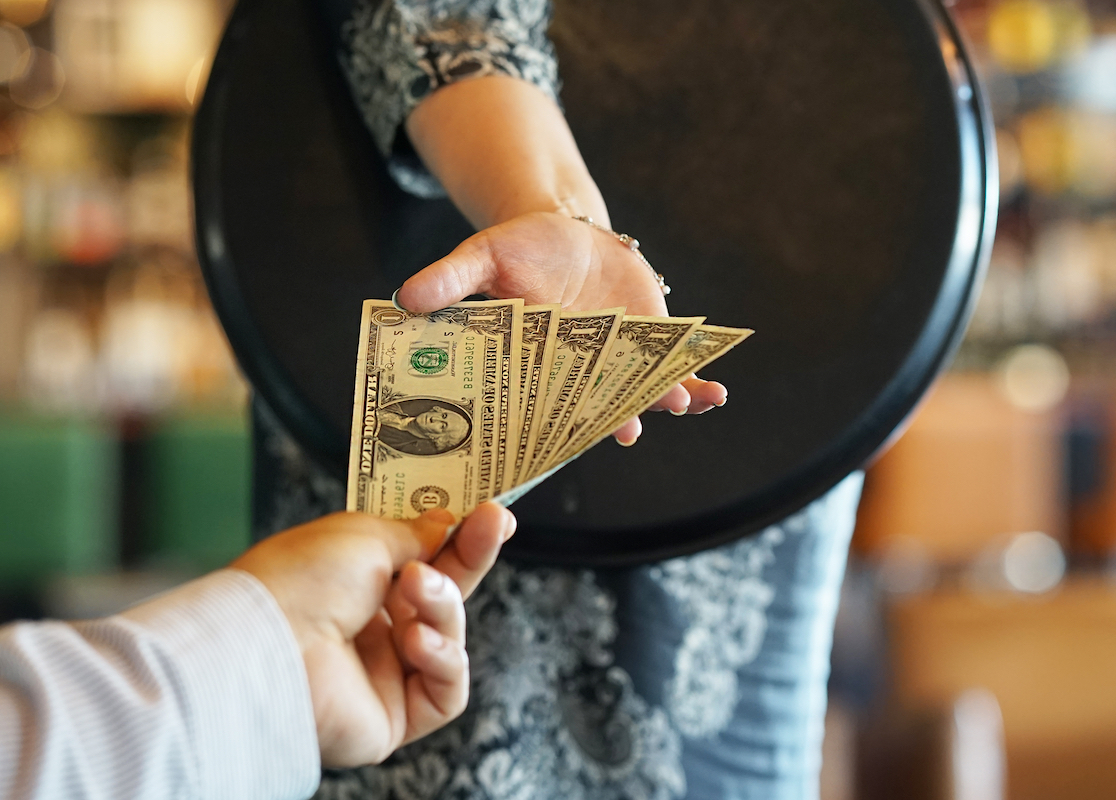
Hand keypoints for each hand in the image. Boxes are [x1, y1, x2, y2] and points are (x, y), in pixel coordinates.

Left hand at [231, 503, 515, 766]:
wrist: (269, 646)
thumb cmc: (301, 580)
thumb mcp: (365, 535)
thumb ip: (416, 533)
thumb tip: (447, 523)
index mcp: (352, 583)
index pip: (419, 559)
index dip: (457, 538)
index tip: (491, 513)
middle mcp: (368, 628)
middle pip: (441, 595)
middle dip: (469, 559)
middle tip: (494, 525)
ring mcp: (382, 674)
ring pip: (449, 636)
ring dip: (443, 606)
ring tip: (415, 590)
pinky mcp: (393, 716)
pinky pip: (446, 691)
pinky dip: (443, 660)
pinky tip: (416, 641)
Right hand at [395, 211, 726, 443]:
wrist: (567, 234)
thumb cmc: (519, 248)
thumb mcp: (481, 255)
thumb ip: (450, 280)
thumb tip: (402, 298)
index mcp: (532, 362)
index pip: (538, 400)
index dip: (551, 421)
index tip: (562, 437)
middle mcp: (575, 373)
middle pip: (594, 403)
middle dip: (613, 417)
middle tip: (628, 430)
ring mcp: (615, 362)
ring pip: (637, 393)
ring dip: (660, 401)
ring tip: (681, 403)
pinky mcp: (649, 346)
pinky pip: (673, 371)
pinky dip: (695, 381)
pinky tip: (716, 392)